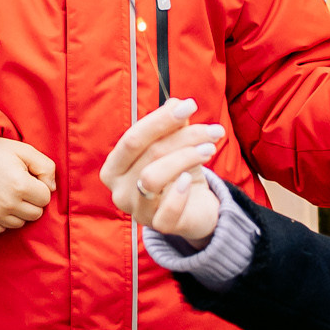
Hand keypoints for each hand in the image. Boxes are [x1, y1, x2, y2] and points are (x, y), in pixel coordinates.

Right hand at [0, 136, 56, 232]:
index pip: (45, 198)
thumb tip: (52, 189)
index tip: (28, 178)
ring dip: (18, 211)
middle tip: (19, 187)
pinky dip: (2, 219)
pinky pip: (2, 229)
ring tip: (7, 194)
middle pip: (35, 214)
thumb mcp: (24, 150)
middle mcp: (7, 203)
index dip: (39, 187)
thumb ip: (46, 167)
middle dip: (31, 201)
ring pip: (20, 223)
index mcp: (20, 185)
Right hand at [100, 98, 225, 244]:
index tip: (190, 105)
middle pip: (148, 154)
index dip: (161, 119)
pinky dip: (179, 194)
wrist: (194, 208)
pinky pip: (166, 211)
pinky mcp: (158, 226)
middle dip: (184, 136)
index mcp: (115, 167)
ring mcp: (136, 210)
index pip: (132, 138)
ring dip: (186, 158)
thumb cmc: (177, 172)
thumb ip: (173, 126)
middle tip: (213, 130)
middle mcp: (119, 190)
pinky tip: (191, 181)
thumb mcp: (175, 145)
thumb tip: (176, 103)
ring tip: (209, 149)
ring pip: (153, 177)